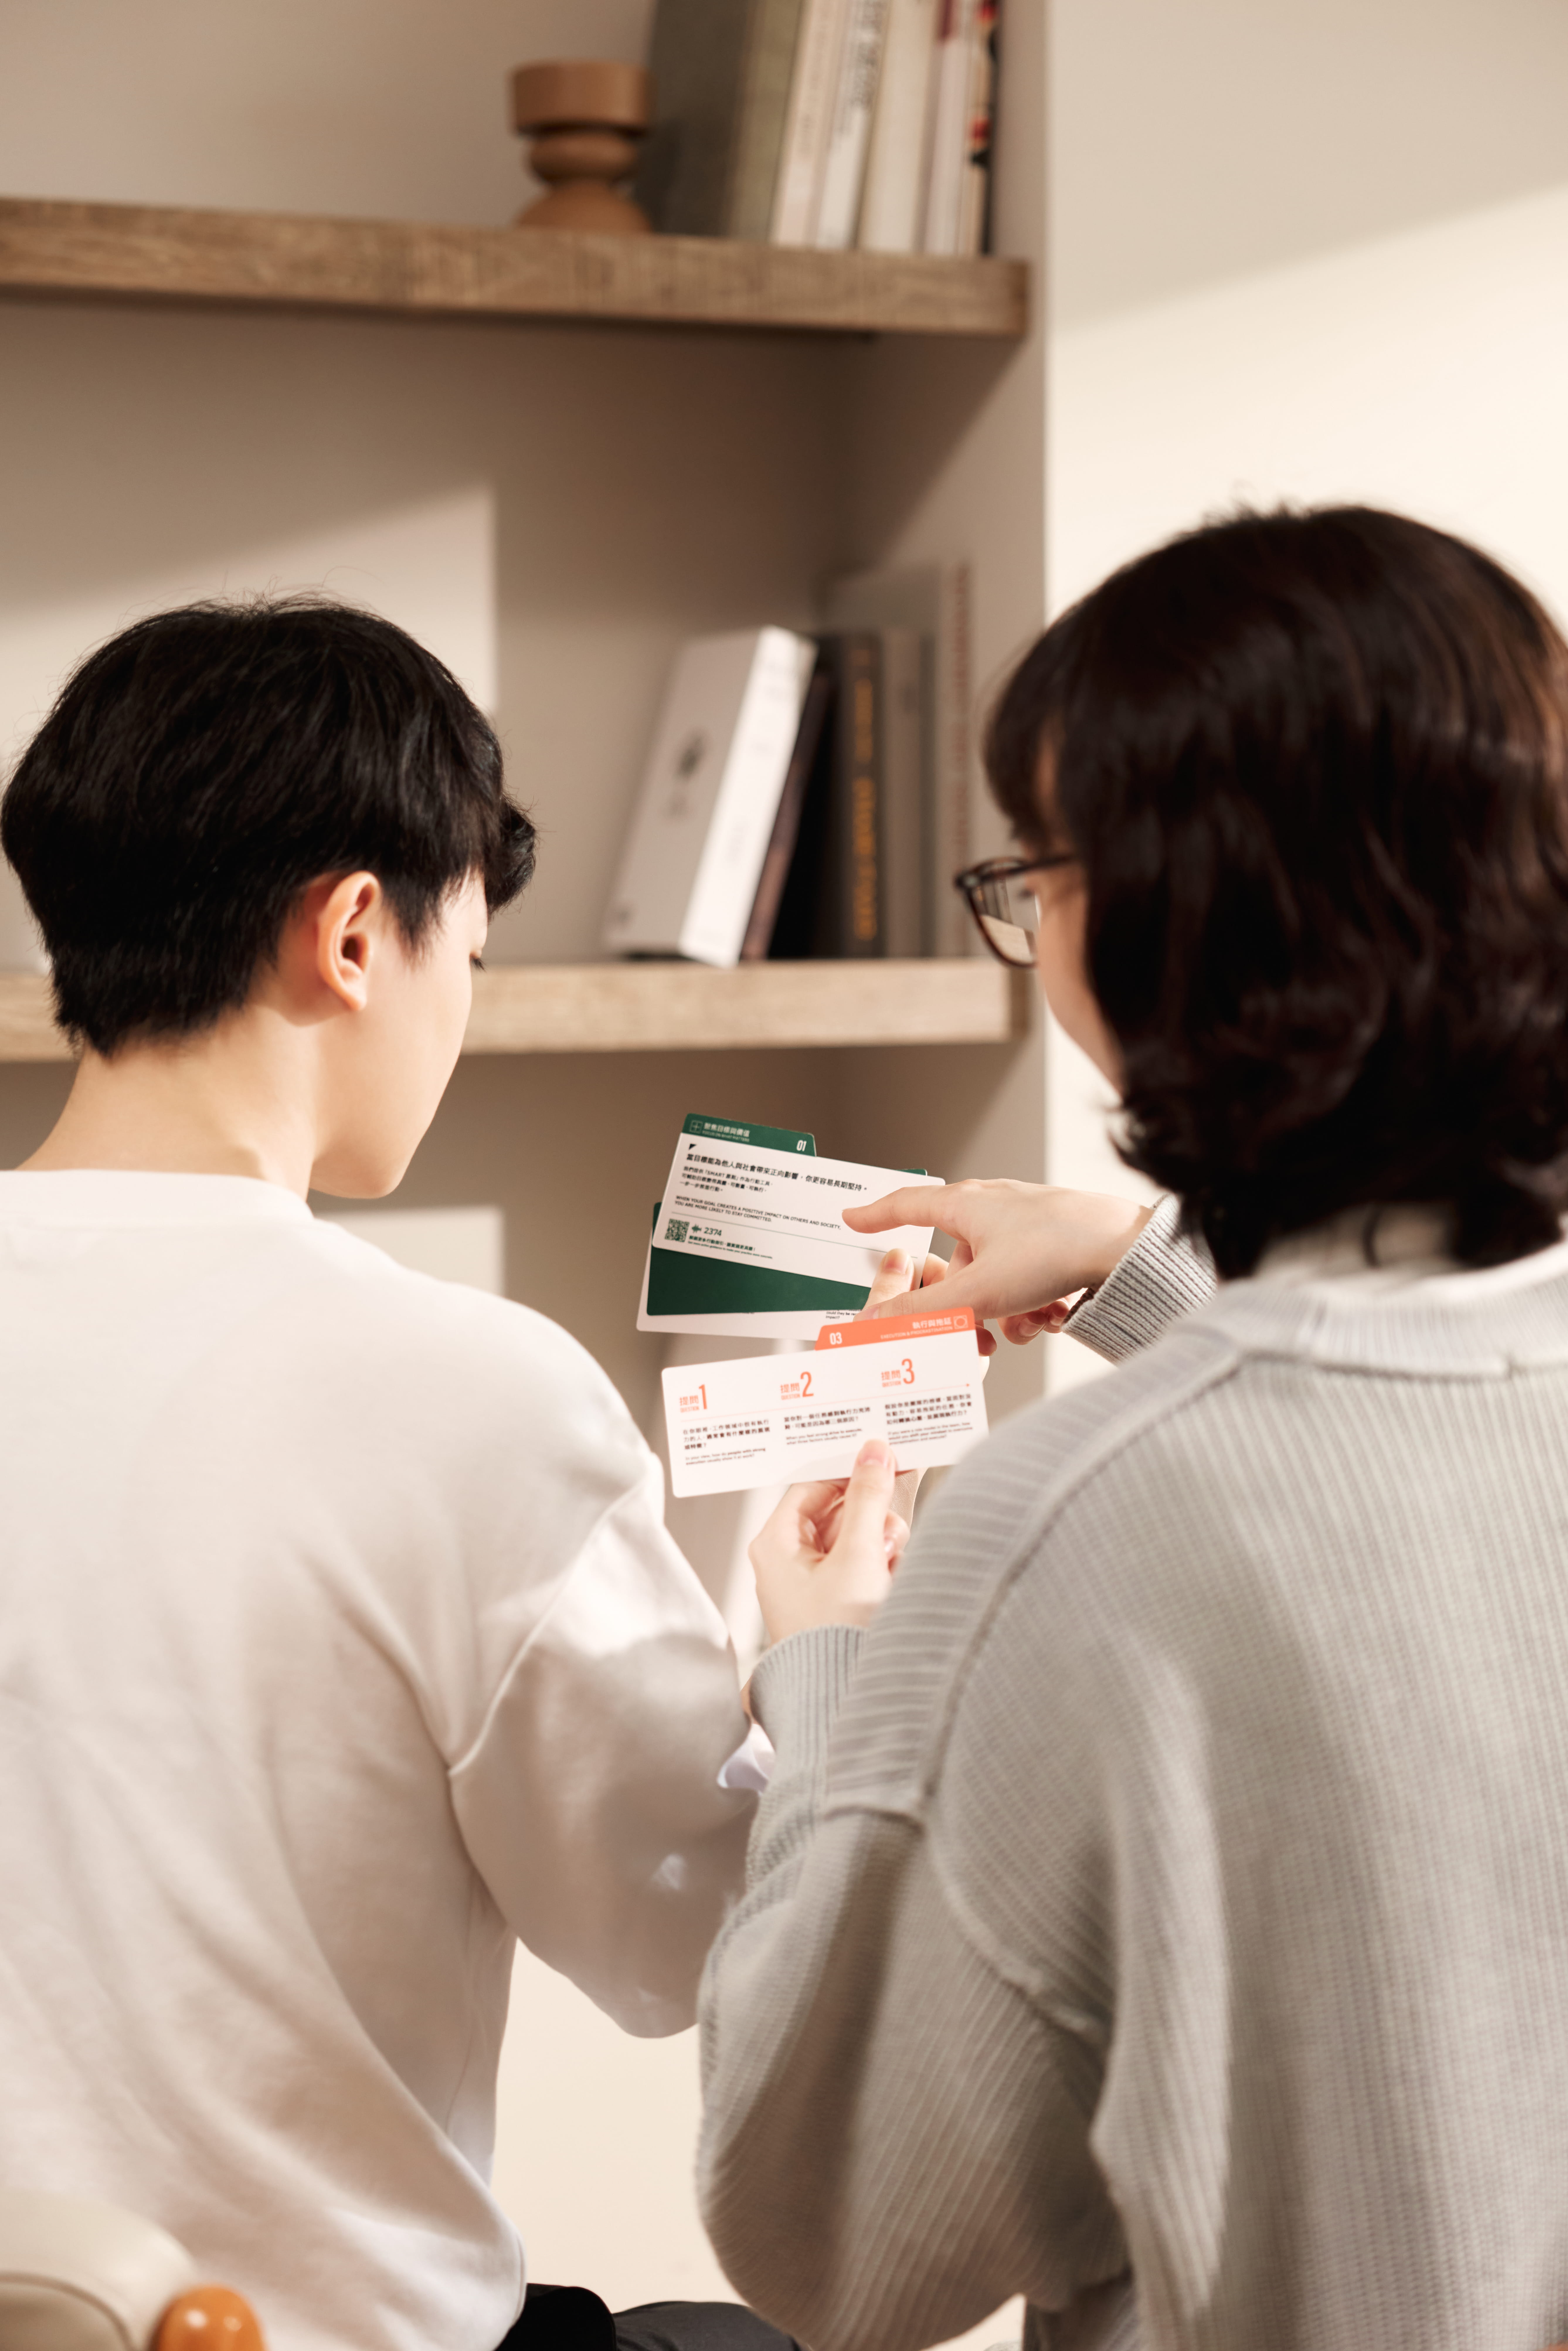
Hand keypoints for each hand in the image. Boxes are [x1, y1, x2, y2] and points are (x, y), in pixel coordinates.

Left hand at [749, 1438, 909, 1641]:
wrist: (844, 1697)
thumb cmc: (835, 1634)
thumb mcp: (858, 1554)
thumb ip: (869, 1498)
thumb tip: (874, 1451)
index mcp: (775, 1544)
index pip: (811, 1486)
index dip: (849, 1472)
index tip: (883, 1461)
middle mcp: (788, 1562)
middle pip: (837, 1511)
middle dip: (871, 1517)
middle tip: (889, 1525)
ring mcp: (812, 1584)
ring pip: (856, 1537)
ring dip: (880, 1543)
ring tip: (888, 1562)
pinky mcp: (835, 1603)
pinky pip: (862, 1565)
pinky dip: (880, 1566)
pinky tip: (889, 1580)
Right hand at [844, 1180, 1152, 1345]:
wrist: (1127, 1251)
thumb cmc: (1059, 1248)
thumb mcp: (978, 1290)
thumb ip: (923, 1312)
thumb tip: (875, 1324)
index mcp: (967, 1204)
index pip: (907, 1204)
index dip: (876, 1215)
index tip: (853, 1218)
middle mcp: (995, 1210)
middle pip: (955, 1265)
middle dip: (964, 1306)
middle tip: (973, 1331)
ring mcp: (1026, 1228)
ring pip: (991, 1282)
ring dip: (1003, 1312)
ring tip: (1026, 1322)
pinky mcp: (1054, 1248)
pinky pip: (1024, 1285)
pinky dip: (1032, 1307)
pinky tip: (1050, 1315)